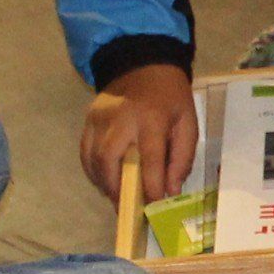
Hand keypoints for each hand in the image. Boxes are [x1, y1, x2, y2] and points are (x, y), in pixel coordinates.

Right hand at [80, 63, 198, 199]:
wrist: (142, 64)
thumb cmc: (170, 97)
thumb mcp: (188, 122)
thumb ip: (182, 157)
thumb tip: (171, 190)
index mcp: (151, 118)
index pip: (149, 160)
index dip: (151, 187)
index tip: (154, 206)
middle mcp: (120, 119)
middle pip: (110, 161)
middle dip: (118, 190)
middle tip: (128, 209)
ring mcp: (99, 119)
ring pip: (94, 160)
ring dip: (104, 184)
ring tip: (117, 198)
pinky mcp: (88, 120)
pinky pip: (85, 153)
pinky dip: (93, 172)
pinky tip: (105, 181)